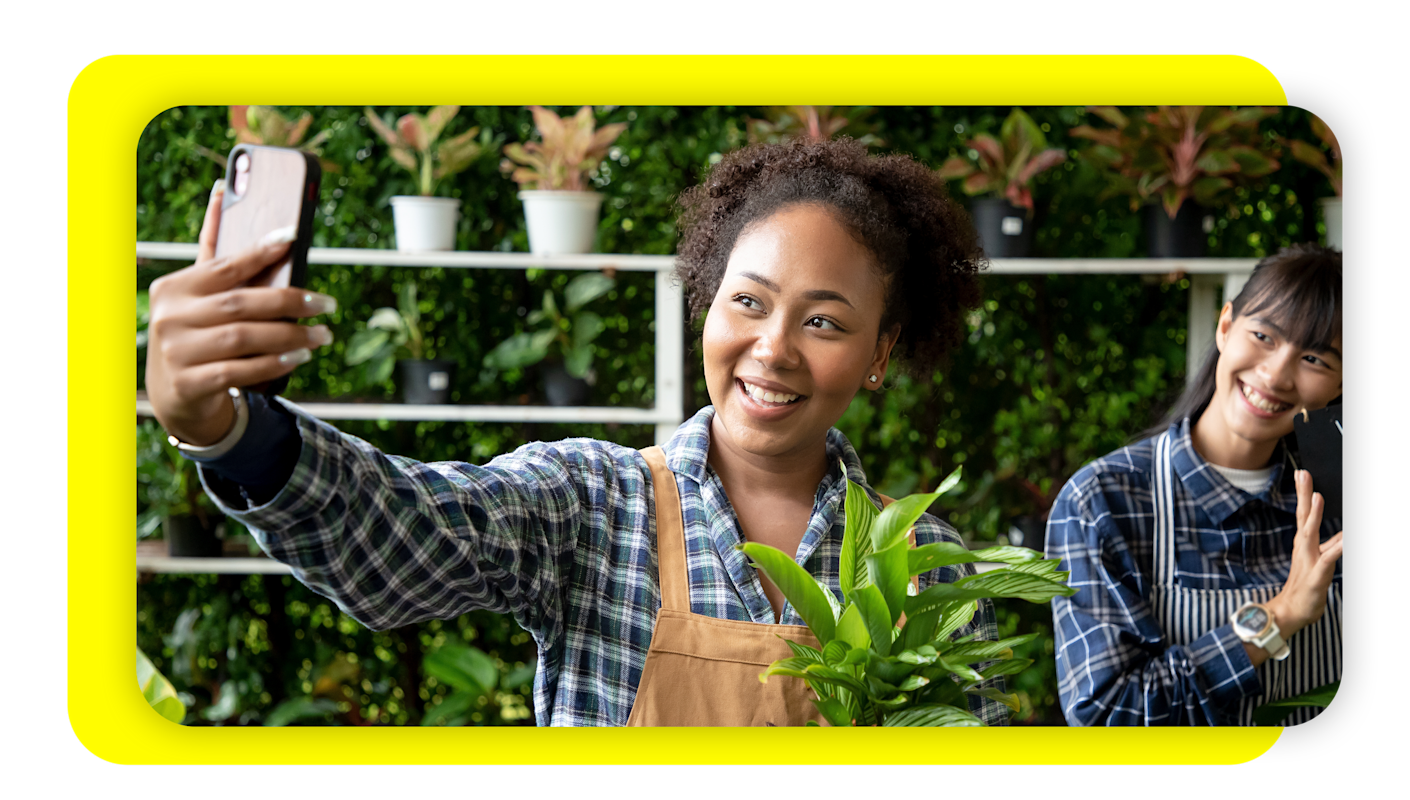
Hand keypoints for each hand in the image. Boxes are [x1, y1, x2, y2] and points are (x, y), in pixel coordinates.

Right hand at [144, 180, 336, 445]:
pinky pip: (239, 371)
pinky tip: (298, 358)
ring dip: (290, 336)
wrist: (175, 392)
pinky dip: (273, 363)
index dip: (260, 250)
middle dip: (291, 303)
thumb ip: (214, 251)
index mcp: (175, 287)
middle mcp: (170, 317)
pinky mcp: (190, 383)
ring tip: (322, 335)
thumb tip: (221, 191)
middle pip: (241, 304)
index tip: (293, 238)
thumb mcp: (199, 294)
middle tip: (328, 305)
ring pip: (243, 338)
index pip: (224, 265)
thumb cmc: (198, 330)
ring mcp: (176, 352)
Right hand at [1266, 469, 1342, 638]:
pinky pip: (1329, 558)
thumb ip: (1332, 545)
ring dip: (1314, 515)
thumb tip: (1342, 534)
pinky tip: (1344, 539)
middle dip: (1304, 494)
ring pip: (1310, 533)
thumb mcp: (1321, 561)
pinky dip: (1337, 546)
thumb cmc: (1306, 586)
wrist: (1292, 611)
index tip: (1302, 475)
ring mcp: (1309, 560)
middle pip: (1303, 516)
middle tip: (1303, 475)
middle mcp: (1304, 548)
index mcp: (1304, 543)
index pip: (1304, 513)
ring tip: (1317, 497)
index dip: (1304, 494)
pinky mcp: (1316, 574)